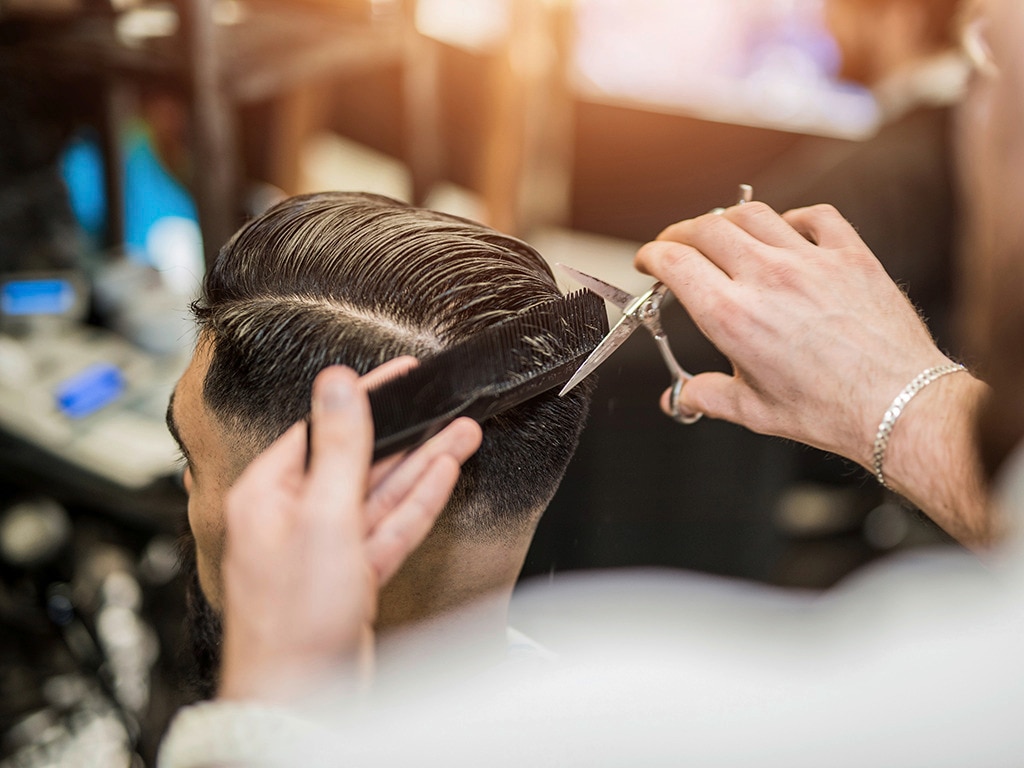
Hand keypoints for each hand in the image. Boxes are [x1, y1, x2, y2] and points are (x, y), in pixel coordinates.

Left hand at [217, 362, 482, 701]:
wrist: (303, 699)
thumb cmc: (292, 621)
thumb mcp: (324, 516)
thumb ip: (340, 446)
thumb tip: (336, 385)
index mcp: (268, 494)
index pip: (322, 430)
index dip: (364, 400)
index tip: (396, 377)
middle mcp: (294, 517)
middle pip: (358, 463)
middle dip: (407, 437)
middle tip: (443, 409)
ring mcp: (326, 549)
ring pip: (380, 496)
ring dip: (421, 466)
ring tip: (460, 435)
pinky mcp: (352, 576)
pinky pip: (388, 529)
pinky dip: (416, 505)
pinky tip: (442, 477)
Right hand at [635, 202, 952, 468]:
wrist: (899, 405)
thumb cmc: (831, 411)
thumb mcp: (753, 411)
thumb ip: (707, 396)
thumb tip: (681, 397)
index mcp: (733, 316)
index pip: (675, 262)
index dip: (651, 255)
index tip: (648, 260)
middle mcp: (767, 278)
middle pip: (706, 227)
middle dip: (680, 232)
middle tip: (676, 244)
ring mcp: (810, 261)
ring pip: (754, 214)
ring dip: (727, 219)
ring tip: (722, 233)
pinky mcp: (851, 256)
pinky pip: (815, 216)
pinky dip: (792, 217)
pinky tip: (787, 231)